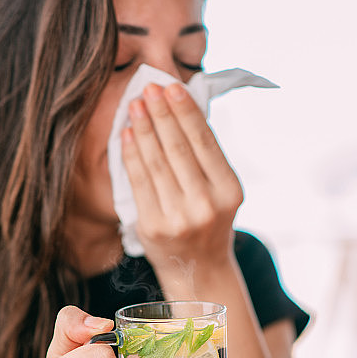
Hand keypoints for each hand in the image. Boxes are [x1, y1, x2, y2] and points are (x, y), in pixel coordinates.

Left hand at [121, 81, 242, 275]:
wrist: (199, 270)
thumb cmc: (208, 220)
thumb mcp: (220, 191)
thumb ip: (205, 157)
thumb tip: (179, 109)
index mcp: (229, 191)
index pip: (204, 142)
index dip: (186, 112)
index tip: (172, 87)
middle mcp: (206, 205)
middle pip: (178, 149)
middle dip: (162, 114)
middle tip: (148, 87)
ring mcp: (179, 218)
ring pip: (156, 163)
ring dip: (143, 129)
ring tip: (135, 104)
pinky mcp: (153, 227)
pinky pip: (138, 182)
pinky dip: (131, 155)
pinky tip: (126, 134)